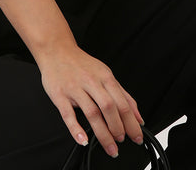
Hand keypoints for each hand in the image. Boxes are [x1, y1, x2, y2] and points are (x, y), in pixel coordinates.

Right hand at [37, 43, 143, 158]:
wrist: (57, 50)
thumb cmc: (81, 64)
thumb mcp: (105, 73)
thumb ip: (123, 94)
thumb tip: (138, 117)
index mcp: (105, 77)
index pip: (122, 102)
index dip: (131, 122)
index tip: (136, 136)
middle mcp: (91, 82)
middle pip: (109, 107)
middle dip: (118, 128)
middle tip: (121, 141)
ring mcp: (75, 88)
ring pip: (92, 112)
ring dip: (103, 133)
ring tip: (110, 146)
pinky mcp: (60, 95)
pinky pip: (68, 114)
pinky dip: (76, 129)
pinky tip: (83, 140)